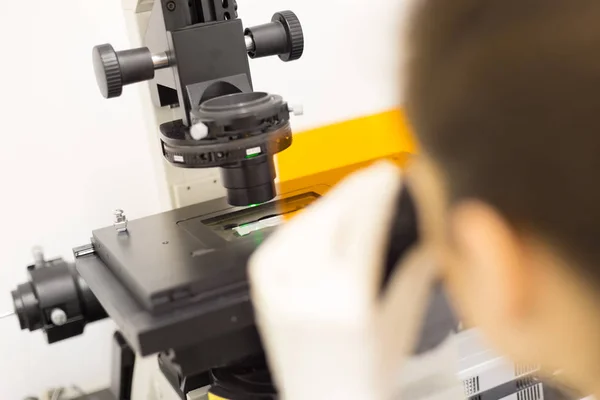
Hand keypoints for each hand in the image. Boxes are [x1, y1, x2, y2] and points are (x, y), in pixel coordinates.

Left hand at [249, 162, 440, 398]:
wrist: (324, 398)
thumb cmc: (364, 371)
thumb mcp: (402, 319)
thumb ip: (416, 269)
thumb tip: (425, 226)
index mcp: (347, 299)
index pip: (364, 224)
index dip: (378, 191)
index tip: (391, 174)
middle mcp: (307, 289)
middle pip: (332, 216)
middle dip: (357, 189)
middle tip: (376, 176)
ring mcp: (279, 287)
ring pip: (306, 222)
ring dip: (334, 200)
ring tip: (356, 192)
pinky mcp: (263, 286)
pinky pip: (286, 238)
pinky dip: (309, 221)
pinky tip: (327, 214)